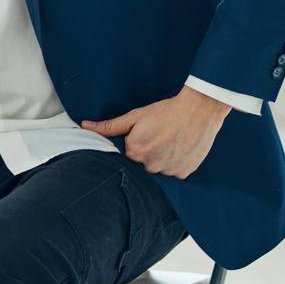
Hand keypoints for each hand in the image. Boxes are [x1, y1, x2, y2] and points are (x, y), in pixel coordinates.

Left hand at [81, 86, 230, 178]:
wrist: (199, 110)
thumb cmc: (166, 111)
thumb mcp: (135, 116)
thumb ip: (110, 126)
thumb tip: (85, 126)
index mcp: (135, 152)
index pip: (128, 153)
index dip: (136, 142)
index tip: (147, 133)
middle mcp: (150, 166)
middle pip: (143, 163)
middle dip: (148, 151)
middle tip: (160, 135)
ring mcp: (168, 171)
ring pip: (159, 168)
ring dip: (162, 158)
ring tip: (171, 140)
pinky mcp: (184, 173)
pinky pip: (174, 171)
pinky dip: (175, 162)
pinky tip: (179, 147)